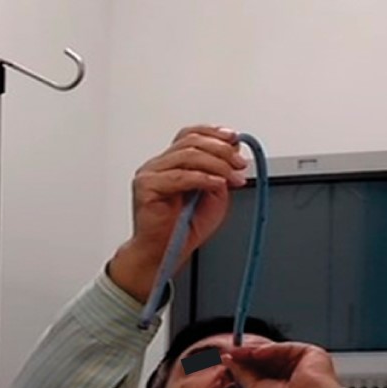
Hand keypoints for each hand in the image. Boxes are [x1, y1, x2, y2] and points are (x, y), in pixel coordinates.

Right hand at [107, 125, 248, 301]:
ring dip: (217, 164)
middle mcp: (159, 164)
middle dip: (222, 150)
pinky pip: (179, 176)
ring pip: (188, 155)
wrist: (164, 254)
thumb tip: (233, 154)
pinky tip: (217, 183)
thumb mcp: (213, 198)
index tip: (235, 139)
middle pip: (192, 142)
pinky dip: (203, 178)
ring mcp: (150, 174)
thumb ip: (221, 175)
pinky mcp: (146, 187)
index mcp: (172, 163)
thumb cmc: (181, 229)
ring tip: (233, 178)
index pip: (191, 135)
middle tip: (240, 164)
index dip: (214, 133)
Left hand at [221, 343, 341, 387]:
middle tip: (229, 352)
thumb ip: (241, 374)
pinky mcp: (310, 353)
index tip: (228, 359)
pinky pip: (285, 347)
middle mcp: (293, 375)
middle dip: (246, 355)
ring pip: (274, 352)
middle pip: (266, 360)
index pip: (260, 371)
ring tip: (237, 352)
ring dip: (254, 351)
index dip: (244, 364)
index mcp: (282, 387)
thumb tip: (228, 360)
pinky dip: (269, 349)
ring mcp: (302, 363)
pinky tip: (255, 353)